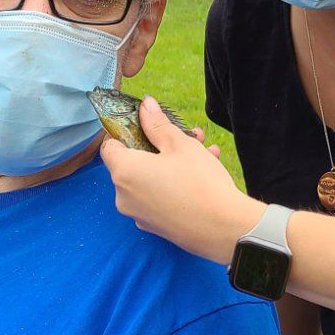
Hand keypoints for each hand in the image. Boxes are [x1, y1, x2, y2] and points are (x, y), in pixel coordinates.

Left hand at [100, 97, 263, 264]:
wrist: (224, 229)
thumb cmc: (199, 182)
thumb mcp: (179, 144)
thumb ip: (157, 124)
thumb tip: (145, 105)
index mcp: (123, 172)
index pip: (109, 146)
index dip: (125, 132)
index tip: (145, 125)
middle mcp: (124, 196)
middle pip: (134, 163)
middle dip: (159, 145)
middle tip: (185, 135)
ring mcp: (139, 214)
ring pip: (151, 179)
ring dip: (173, 162)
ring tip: (204, 150)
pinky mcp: (155, 226)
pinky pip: (160, 197)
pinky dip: (175, 183)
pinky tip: (205, 172)